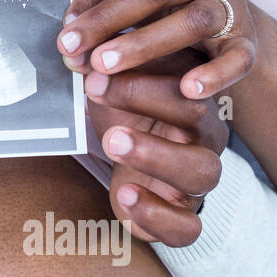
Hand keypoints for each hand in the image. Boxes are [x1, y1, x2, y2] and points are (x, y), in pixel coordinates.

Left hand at [57, 0, 257, 99]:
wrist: (226, 31)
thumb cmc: (169, 7)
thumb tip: (68, 20)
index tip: (65, 23)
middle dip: (108, 19)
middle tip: (71, 48)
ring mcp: (234, 2)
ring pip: (192, 19)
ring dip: (143, 44)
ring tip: (104, 67)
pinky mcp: (247, 41)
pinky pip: (236, 58)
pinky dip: (214, 75)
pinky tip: (187, 90)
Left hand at [86, 50, 227, 246]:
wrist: (139, 172)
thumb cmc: (129, 121)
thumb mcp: (115, 88)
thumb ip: (101, 68)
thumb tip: (71, 49)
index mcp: (193, 96)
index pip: (181, 76)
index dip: (140, 74)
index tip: (94, 70)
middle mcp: (206, 136)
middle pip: (200, 118)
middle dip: (147, 100)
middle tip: (98, 95)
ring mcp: (199, 179)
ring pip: (202, 173)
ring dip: (156, 156)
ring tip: (113, 143)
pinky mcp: (185, 218)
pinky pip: (187, 227)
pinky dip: (158, 216)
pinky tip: (124, 197)